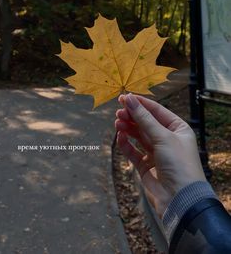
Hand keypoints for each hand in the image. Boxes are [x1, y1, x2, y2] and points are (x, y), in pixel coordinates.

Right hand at [115, 93, 205, 217]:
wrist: (181, 199)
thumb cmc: (179, 163)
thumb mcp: (162, 136)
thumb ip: (143, 118)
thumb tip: (129, 99)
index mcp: (178, 128)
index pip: (157, 111)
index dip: (140, 103)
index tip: (124, 97)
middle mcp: (168, 139)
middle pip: (146, 122)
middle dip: (132, 116)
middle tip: (118, 111)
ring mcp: (157, 153)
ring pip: (139, 136)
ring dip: (128, 128)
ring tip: (117, 122)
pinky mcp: (147, 166)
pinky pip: (134, 152)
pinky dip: (126, 144)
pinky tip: (120, 137)